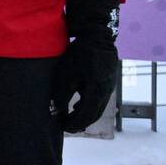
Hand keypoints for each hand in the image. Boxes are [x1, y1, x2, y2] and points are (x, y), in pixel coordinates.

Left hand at [53, 0, 120, 132]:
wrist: (97, 36)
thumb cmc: (79, 54)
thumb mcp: (66, 73)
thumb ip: (62, 94)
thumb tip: (56, 111)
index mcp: (96, 91)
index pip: (85, 115)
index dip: (74, 124)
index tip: (62, 128)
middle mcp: (106, 91)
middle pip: (93, 114)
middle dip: (79, 123)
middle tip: (64, 127)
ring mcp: (109, 86)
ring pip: (97, 108)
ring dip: (84, 115)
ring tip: (68, 119)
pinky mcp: (107, 81)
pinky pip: (98, 100)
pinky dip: (88, 106)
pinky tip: (76, 106)